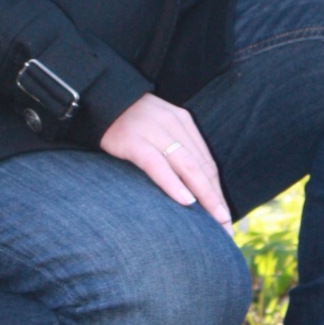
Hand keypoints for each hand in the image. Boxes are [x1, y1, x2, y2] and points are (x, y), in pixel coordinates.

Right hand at [99, 92, 232, 229]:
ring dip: (204, 195)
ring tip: (214, 218)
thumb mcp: (158, 129)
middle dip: (215, 198)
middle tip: (225, 225)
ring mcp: (153, 131)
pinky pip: (157, 164)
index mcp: (183, 122)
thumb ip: (174, 150)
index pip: (206, 162)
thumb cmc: (128, 123)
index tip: (225, 216)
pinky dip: (173, 183)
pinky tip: (185, 201)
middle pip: (201, 166)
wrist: (98, 100)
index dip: (217, 191)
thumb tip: (191, 187)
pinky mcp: (133, 140)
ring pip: (187, 166)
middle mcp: (173, 125)